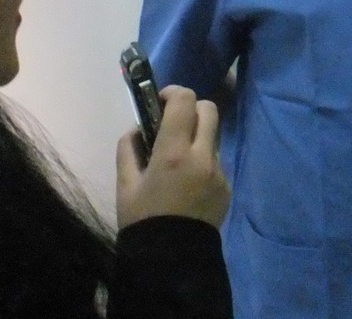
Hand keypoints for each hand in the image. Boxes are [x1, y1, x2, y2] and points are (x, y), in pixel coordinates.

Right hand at [115, 85, 229, 228]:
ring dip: (197, 137)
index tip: (160, 100)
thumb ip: (129, 148)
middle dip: (191, 108)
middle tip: (172, 123)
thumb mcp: (124, 184)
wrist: (170, 259)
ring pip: (213, 137)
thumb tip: (139, 128)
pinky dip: (202, 162)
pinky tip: (187, 185)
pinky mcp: (227, 187)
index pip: (184, 101)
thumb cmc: (142, 220)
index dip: (172, 93)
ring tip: (176, 161)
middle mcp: (203, 157)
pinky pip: (216, 162)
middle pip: (209, 109)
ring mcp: (219, 172)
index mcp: (174, 153)